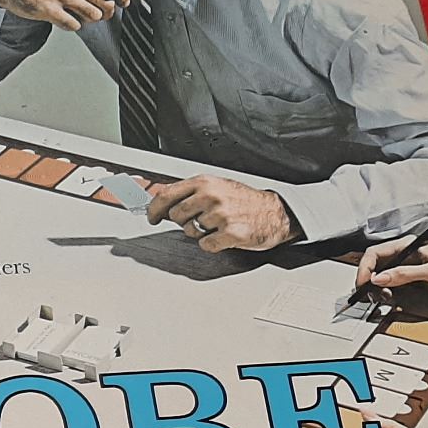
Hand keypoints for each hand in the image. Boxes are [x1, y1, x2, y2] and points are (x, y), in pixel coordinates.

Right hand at [0, 0, 129, 30]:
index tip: (125, 2)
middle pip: (103, 2)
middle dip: (105, 11)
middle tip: (101, 13)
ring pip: (90, 15)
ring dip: (88, 19)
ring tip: (78, 14)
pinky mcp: (48, 10)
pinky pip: (72, 25)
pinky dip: (72, 25)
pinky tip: (64, 19)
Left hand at [148, 176, 294, 251]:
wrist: (275, 212)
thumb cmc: (244, 201)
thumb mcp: (217, 187)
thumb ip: (190, 193)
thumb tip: (161, 202)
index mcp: (205, 182)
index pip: (166, 195)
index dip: (154, 209)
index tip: (152, 217)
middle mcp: (211, 196)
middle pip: (176, 216)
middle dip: (184, 221)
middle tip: (201, 220)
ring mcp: (220, 214)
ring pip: (190, 232)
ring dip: (201, 232)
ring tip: (218, 225)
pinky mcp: (229, 233)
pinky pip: (205, 244)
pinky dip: (212, 244)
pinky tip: (224, 235)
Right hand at [356, 232, 427, 303]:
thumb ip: (405, 274)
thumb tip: (379, 278)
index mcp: (408, 247)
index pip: (374, 253)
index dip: (365, 269)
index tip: (363, 284)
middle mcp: (404, 256)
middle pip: (373, 265)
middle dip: (368, 281)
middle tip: (371, 295)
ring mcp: (406, 269)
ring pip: (378, 277)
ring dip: (375, 289)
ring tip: (383, 297)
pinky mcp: (409, 281)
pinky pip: (388, 286)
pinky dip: (383, 294)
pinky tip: (390, 299)